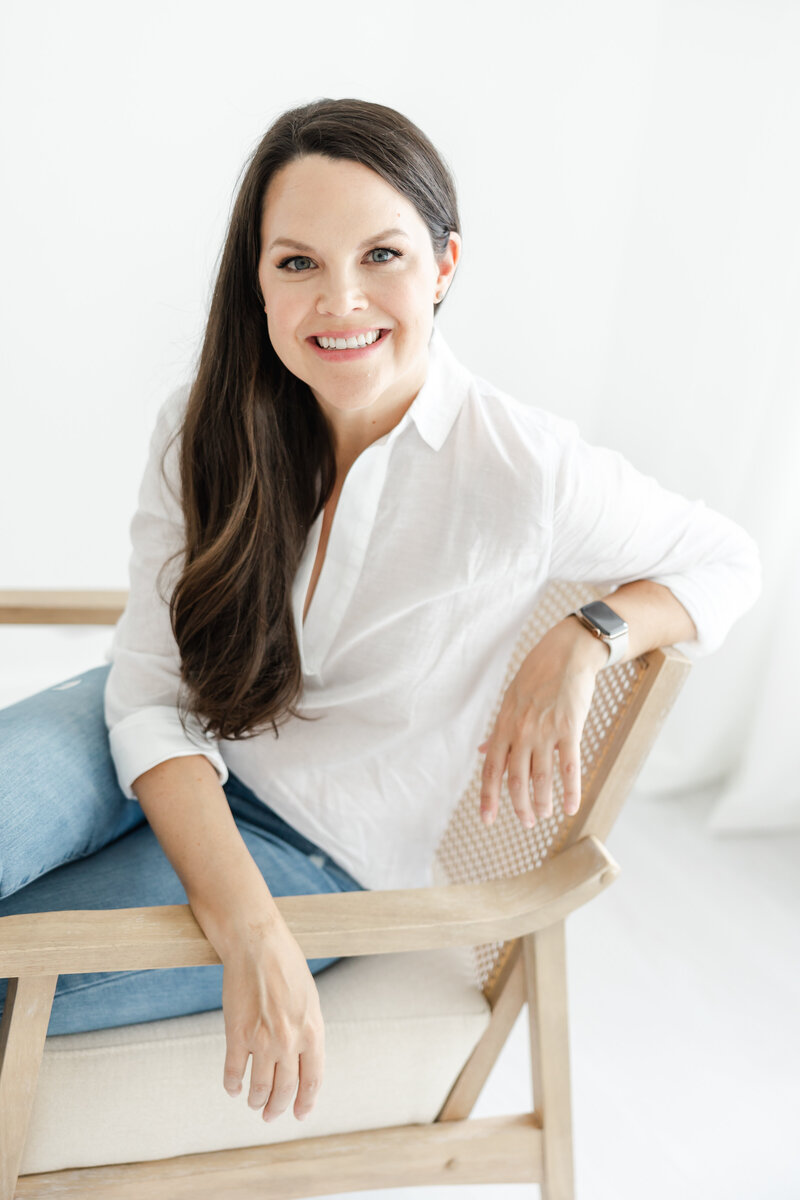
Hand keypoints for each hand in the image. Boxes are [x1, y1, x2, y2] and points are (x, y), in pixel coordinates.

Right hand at [221, 915, 324, 1122]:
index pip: (313, 1080)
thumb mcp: (310, 1000)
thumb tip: (305, 1060)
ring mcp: (262, 1040)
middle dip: (278, 1108)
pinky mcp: (236, 1034)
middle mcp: (290, 1041)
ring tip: (254, 1104)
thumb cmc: (286, 967)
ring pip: (260, 1088)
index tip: (300, 1114)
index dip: (305, 1102)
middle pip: (285, 1089)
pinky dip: (232, 1085)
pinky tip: (233, 1088)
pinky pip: (233, 1072)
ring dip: (256, 1101)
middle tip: (271, 1115)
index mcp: (313, 1032)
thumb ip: (308, 1031)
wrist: (257, 944)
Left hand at [478, 617, 606, 827]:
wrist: (565, 654)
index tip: (486, 819)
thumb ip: (499, 732)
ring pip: (540, 778)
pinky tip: (571, 807)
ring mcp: (545, 731)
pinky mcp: (570, 729)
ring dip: (542, 802)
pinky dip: (570, 791)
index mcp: (504, 726)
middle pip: (515, 779)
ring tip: (546, 815)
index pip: (491, 769)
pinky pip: (569, 768)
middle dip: (519, 806)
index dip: (488, 797)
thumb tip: (482, 751)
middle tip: (527, 822)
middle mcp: (521, 732)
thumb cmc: (537, 677)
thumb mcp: (510, 702)